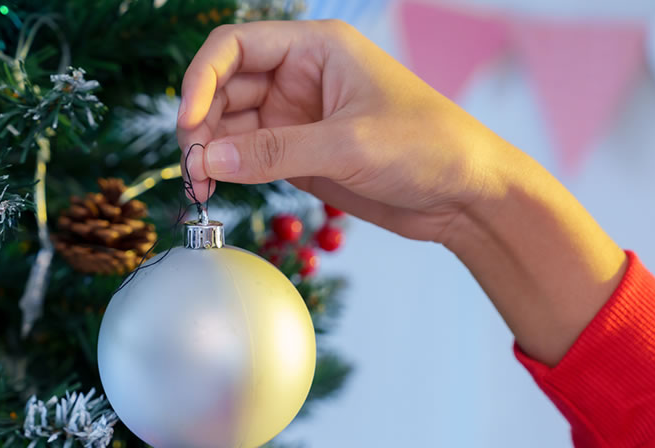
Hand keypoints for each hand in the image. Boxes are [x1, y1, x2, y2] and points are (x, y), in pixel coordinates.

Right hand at [177, 19, 505, 242]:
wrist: (466, 194)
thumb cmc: (427, 147)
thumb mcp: (349, 145)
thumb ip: (275, 151)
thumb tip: (208, 161)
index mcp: (316, 49)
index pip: (236, 47)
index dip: (201, 79)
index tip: (188, 121)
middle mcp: (300, 77)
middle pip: (226, 88)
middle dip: (201, 123)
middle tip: (191, 166)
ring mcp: (298, 118)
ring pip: (232, 125)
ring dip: (209, 151)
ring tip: (199, 185)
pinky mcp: (301, 155)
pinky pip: (251, 156)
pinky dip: (229, 171)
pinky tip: (217, 188)